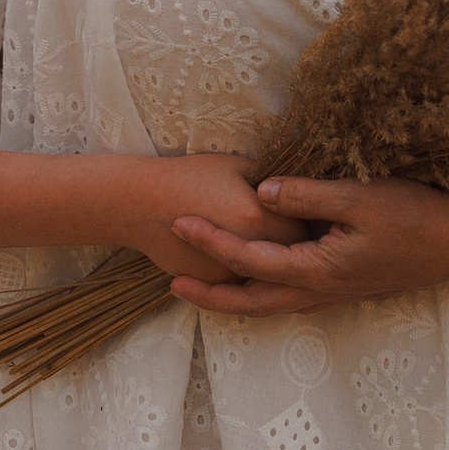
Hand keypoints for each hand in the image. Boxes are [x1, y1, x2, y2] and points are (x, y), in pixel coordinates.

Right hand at [117, 153, 312, 283]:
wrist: (139, 203)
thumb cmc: (189, 176)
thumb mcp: (238, 165)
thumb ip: (275, 181)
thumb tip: (301, 191)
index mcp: (259, 220)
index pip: (308, 226)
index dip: (309, 217)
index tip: (307, 207)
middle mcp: (249, 254)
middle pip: (294, 255)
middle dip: (297, 242)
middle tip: (296, 223)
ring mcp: (230, 275)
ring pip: (270, 274)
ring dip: (276, 260)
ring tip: (274, 239)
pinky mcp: (213, 284)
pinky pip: (245, 281)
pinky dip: (250, 270)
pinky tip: (246, 250)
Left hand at [167, 175, 448, 316]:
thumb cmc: (418, 214)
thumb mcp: (361, 197)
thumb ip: (308, 195)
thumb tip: (260, 193)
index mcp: (319, 269)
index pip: (251, 259)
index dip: (211, 242)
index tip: (178, 222)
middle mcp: (322, 289)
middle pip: (253, 301)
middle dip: (211, 292)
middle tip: (172, 282)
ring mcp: (337, 292)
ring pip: (274, 304)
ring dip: (237, 296)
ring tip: (205, 286)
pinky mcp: (349, 285)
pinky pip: (294, 296)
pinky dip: (267, 291)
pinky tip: (262, 279)